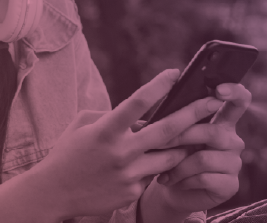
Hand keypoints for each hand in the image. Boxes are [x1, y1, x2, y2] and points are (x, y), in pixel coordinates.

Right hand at [16, 68, 227, 220]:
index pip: (137, 102)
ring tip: (193, 135)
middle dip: (194, 114)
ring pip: (169, 156)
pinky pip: (152, 176)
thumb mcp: (83, 125)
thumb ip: (112, 116)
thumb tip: (142, 115)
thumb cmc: (68, 153)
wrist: (53, 193)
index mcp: (105, 130)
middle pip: (167, 130)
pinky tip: (143, 166)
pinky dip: (152, 168)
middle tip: (213, 103)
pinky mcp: (131, 192)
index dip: (158, 86)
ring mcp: (128, 175)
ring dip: (183, 145)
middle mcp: (120, 152)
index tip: (175, 73)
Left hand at [140, 82, 251, 220]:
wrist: (173, 191)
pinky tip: (172, 181)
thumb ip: (178, 119)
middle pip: (213, 132)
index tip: (219, 90)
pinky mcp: (230, 185)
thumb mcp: (175, 134)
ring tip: (162, 170)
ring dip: (178, 165)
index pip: (239, 101)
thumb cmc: (172, 156)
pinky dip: (183, 180)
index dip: (234, 92)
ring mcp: (234, 163)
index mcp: (222, 122)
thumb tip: (167, 110)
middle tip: (158, 144)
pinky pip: (204, 178)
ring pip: (204, 158)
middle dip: (182, 137)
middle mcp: (233, 141)